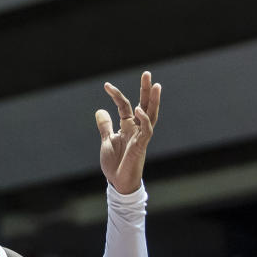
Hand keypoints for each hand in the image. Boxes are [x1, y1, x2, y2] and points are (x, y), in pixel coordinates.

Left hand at [95, 70, 161, 193]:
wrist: (118, 183)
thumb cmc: (115, 164)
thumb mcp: (107, 141)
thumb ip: (105, 126)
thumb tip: (100, 110)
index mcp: (128, 126)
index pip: (124, 106)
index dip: (116, 95)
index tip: (106, 85)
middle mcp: (137, 129)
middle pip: (144, 105)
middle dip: (146, 90)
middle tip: (147, 74)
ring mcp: (141, 137)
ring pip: (151, 115)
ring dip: (153, 101)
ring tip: (155, 85)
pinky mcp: (141, 147)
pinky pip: (146, 131)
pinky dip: (143, 120)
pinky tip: (138, 110)